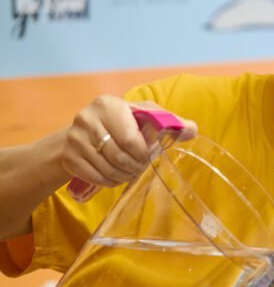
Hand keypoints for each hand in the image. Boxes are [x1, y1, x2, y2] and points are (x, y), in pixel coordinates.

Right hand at [60, 96, 197, 188]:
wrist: (79, 135)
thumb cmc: (119, 125)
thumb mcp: (142, 117)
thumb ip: (168, 122)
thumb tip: (193, 130)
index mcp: (108, 105)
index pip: (131, 139)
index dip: (143, 153)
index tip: (147, 156)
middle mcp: (87, 118)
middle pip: (119, 156)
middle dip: (135, 167)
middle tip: (140, 168)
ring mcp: (74, 138)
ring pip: (108, 169)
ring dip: (124, 176)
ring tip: (129, 172)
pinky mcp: (68, 157)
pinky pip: (95, 177)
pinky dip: (110, 182)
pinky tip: (115, 176)